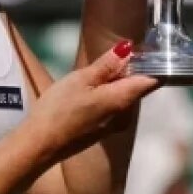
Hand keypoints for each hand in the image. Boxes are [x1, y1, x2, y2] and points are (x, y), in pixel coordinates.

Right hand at [23, 42, 159, 164]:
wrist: (39, 145)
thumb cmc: (59, 109)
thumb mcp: (81, 79)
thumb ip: (107, 64)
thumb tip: (129, 47)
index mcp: (124, 99)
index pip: (153, 79)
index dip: (151, 62)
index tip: (142, 47)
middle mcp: (126, 114)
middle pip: (138, 86)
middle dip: (130, 70)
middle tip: (112, 55)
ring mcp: (115, 125)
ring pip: (124, 96)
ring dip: (116, 82)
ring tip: (97, 71)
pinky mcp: (103, 131)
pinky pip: (114, 106)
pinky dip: (108, 94)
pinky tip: (90, 90)